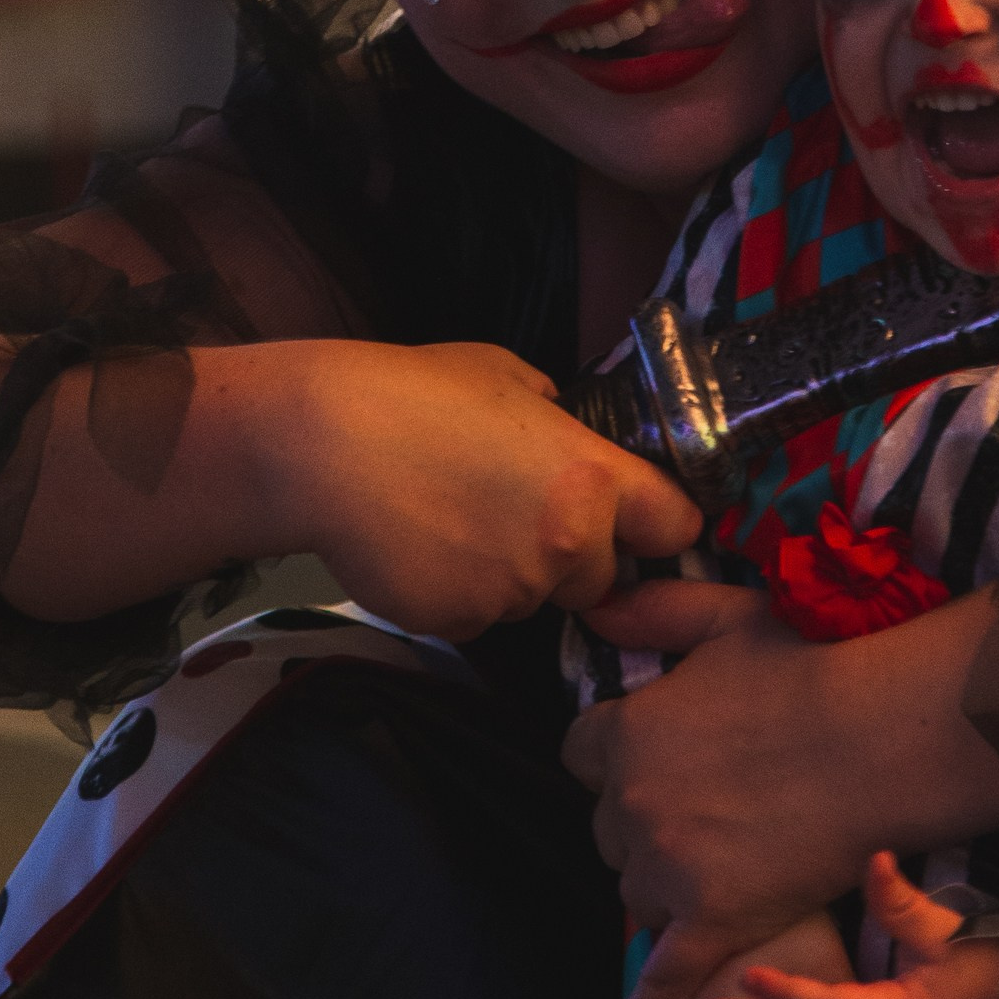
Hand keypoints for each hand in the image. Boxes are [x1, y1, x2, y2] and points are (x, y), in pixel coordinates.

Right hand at [266, 339, 701, 641]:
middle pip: (599, 575)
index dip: (655, 523)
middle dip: (570, 556)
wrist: (323, 445)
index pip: (674, 525)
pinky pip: (475, 617)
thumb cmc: (412, 394)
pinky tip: (419, 547)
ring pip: (532, 599)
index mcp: (591, 478)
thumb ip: (553, 414)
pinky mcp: (458, 622)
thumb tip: (563, 428)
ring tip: (450, 520)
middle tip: (510, 513)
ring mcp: (511, 592)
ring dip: (509, 575)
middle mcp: (566, 545)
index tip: (634, 521)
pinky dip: (456, 594)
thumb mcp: (503, 375)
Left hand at [563, 588, 998, 998]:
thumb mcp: (725, 619)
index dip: (619, 763)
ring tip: (724, 870)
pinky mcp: (712, 918)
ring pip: (638, 892)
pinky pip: (666, 972)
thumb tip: (596, 613)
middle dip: (646, 827)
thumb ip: (655, 613)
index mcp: (628, 731)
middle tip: (706, 817)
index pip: (582, 757)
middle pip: (609, 831)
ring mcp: (668, 866)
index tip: (658, 767)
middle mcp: (632, 801)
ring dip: (667, 888)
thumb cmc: (811, 670)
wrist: (879, 737)